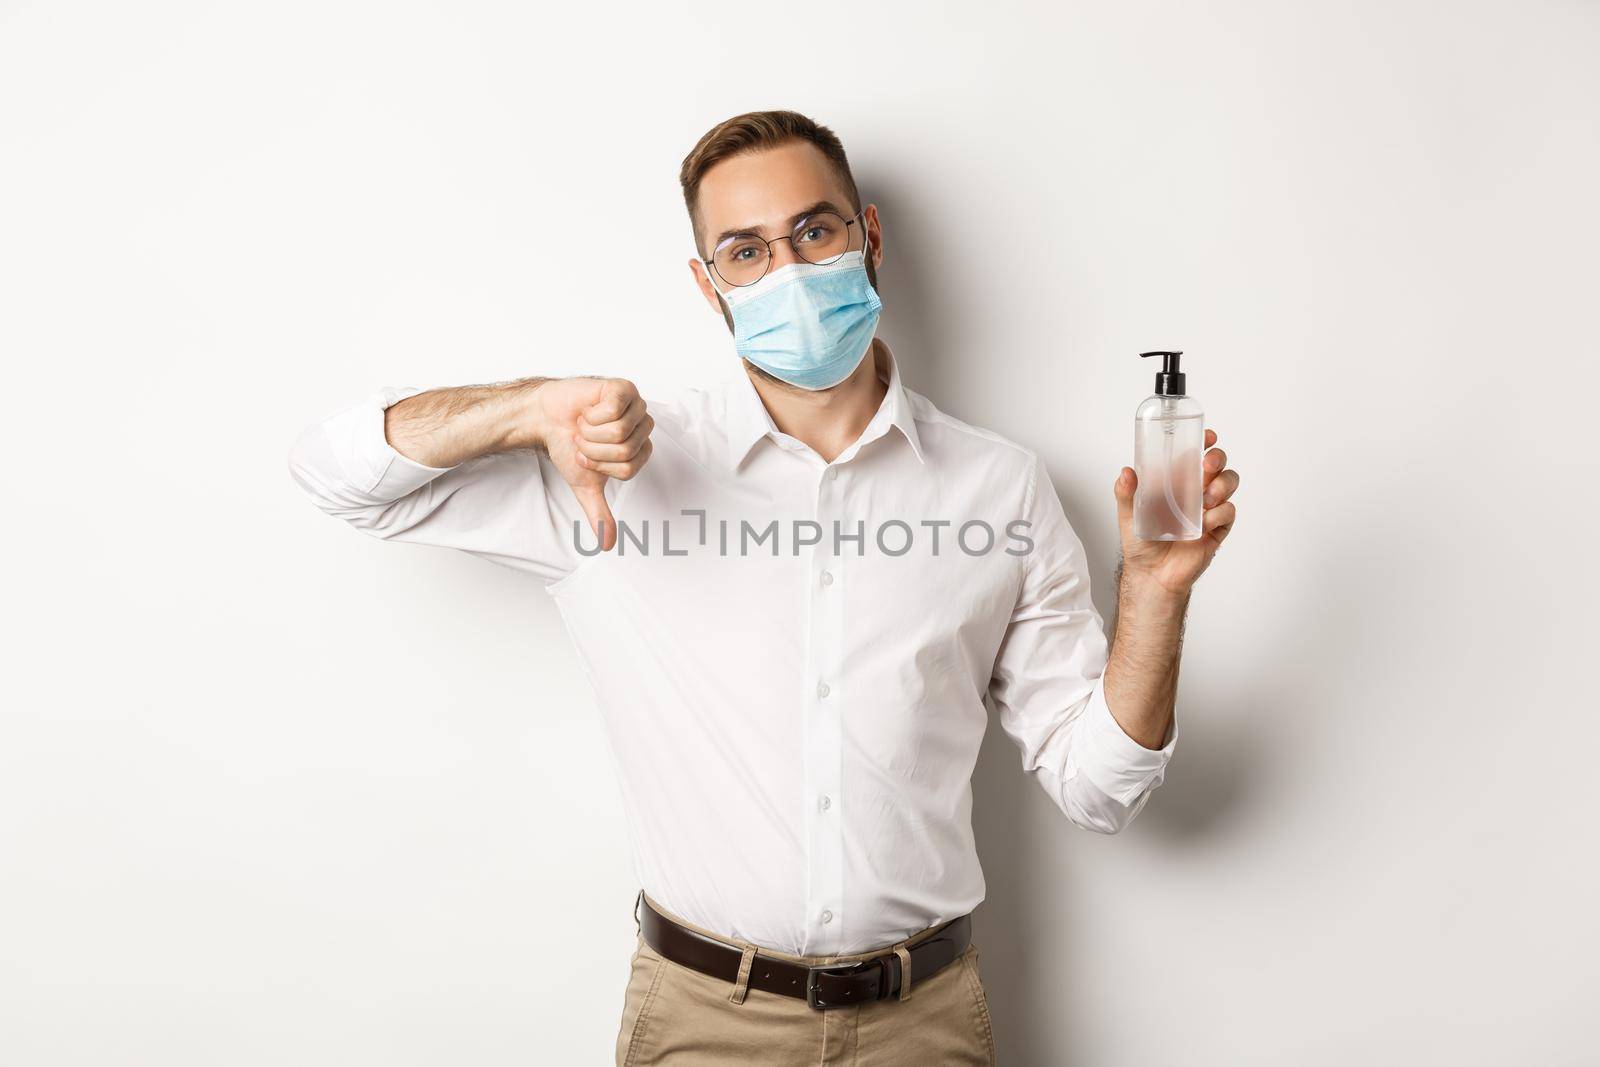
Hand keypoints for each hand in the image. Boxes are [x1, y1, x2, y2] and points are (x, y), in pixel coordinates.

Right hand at [531, 377, 653, 550]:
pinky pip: (615, 410)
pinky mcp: (623, 389)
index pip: (629, 469)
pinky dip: (592, 415)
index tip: (589, 457)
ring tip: (584, 425)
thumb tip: (607, 544)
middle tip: (584, 440)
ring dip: (592, 432)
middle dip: (595, 450)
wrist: (546, 419)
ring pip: (621, 432)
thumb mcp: (585, 485)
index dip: (601, 466)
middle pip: (627, 451)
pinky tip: (587, 410)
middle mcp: (643, 426)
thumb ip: (600, 513)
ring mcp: (636, 405)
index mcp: (640, 448)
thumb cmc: (568, 445)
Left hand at [1114, 427, 1238, 595]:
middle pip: (1217, 464)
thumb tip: (1126, 472)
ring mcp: (1209, 508)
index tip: (1207, 436)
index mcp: (1175, 481)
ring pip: (1229, 483)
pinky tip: (1204, 523)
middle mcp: (1195, 491)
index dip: (1203, 442)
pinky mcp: (1218, 528)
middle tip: (1207, 466)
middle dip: (1217, 459)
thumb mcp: (1128, 516)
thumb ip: (1126, 494)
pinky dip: (1219, 514)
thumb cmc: (1141, 543)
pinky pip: (1229, 512)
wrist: (1152, 574)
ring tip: (1206, 499)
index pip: (1193, 454)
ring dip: (1222, 485)